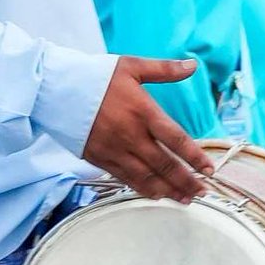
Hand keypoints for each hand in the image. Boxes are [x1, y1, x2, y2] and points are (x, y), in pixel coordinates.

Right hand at [86, 58, 206, 201]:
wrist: (55, 89)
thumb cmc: (94, 76)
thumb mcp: (131, 66)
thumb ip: (164, 70)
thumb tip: (192, 65)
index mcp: (143, 112)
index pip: (176, 140)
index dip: (195, 157)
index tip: (209, 169)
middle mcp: (131, 135)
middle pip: (165, 164)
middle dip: (186, 181)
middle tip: (202, 192)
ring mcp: (114, 149)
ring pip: (146, 177)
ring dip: (168, 190)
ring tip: (185, 199)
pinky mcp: (99, 158)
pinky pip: (125, 178)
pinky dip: (143, 189)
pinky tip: (156, 195)